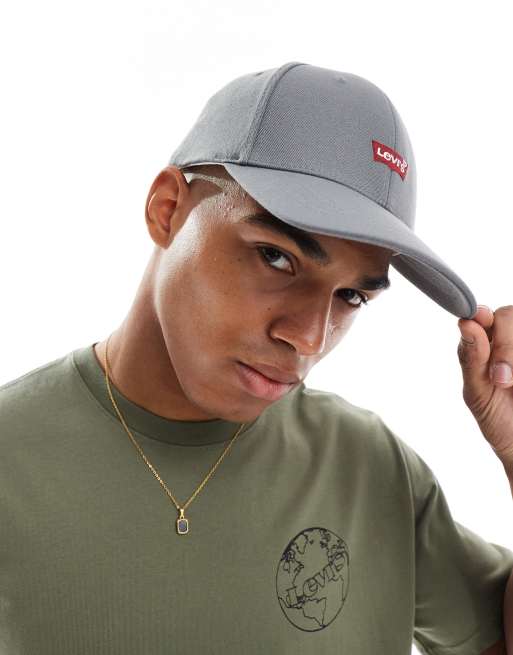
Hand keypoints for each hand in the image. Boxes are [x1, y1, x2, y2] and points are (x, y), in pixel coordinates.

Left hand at [457, 305, 512, 474]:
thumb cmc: (499, 420)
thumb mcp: (478, 393)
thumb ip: (471, 359)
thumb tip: (465, 324)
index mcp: (486, 344)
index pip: (483, 315)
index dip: (481, 315)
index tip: (478, 322)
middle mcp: (510, 340)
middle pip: (508, 315)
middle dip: (505, 345)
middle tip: (501, 379)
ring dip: (512, 353)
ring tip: (509, 385)